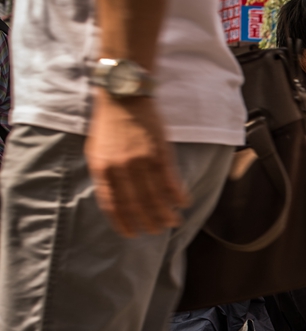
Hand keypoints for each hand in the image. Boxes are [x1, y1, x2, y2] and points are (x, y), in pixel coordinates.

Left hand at [85, 92, 187, 236]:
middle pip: (137, 205)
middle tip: (156, 231)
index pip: (113, 205)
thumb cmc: (110, 124)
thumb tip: (115, 200)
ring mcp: (141, 162)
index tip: (131, 234)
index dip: (123, 222)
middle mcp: (121, 169)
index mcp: (102, 169)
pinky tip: (183, 203)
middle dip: (148, 222)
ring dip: (166, 214)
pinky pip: (171, 182)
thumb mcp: (97, 151)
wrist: (123, 96)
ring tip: (173, 222)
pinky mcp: (160, 154)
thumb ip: (105, 175)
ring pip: (156, 197)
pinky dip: (178, 196)